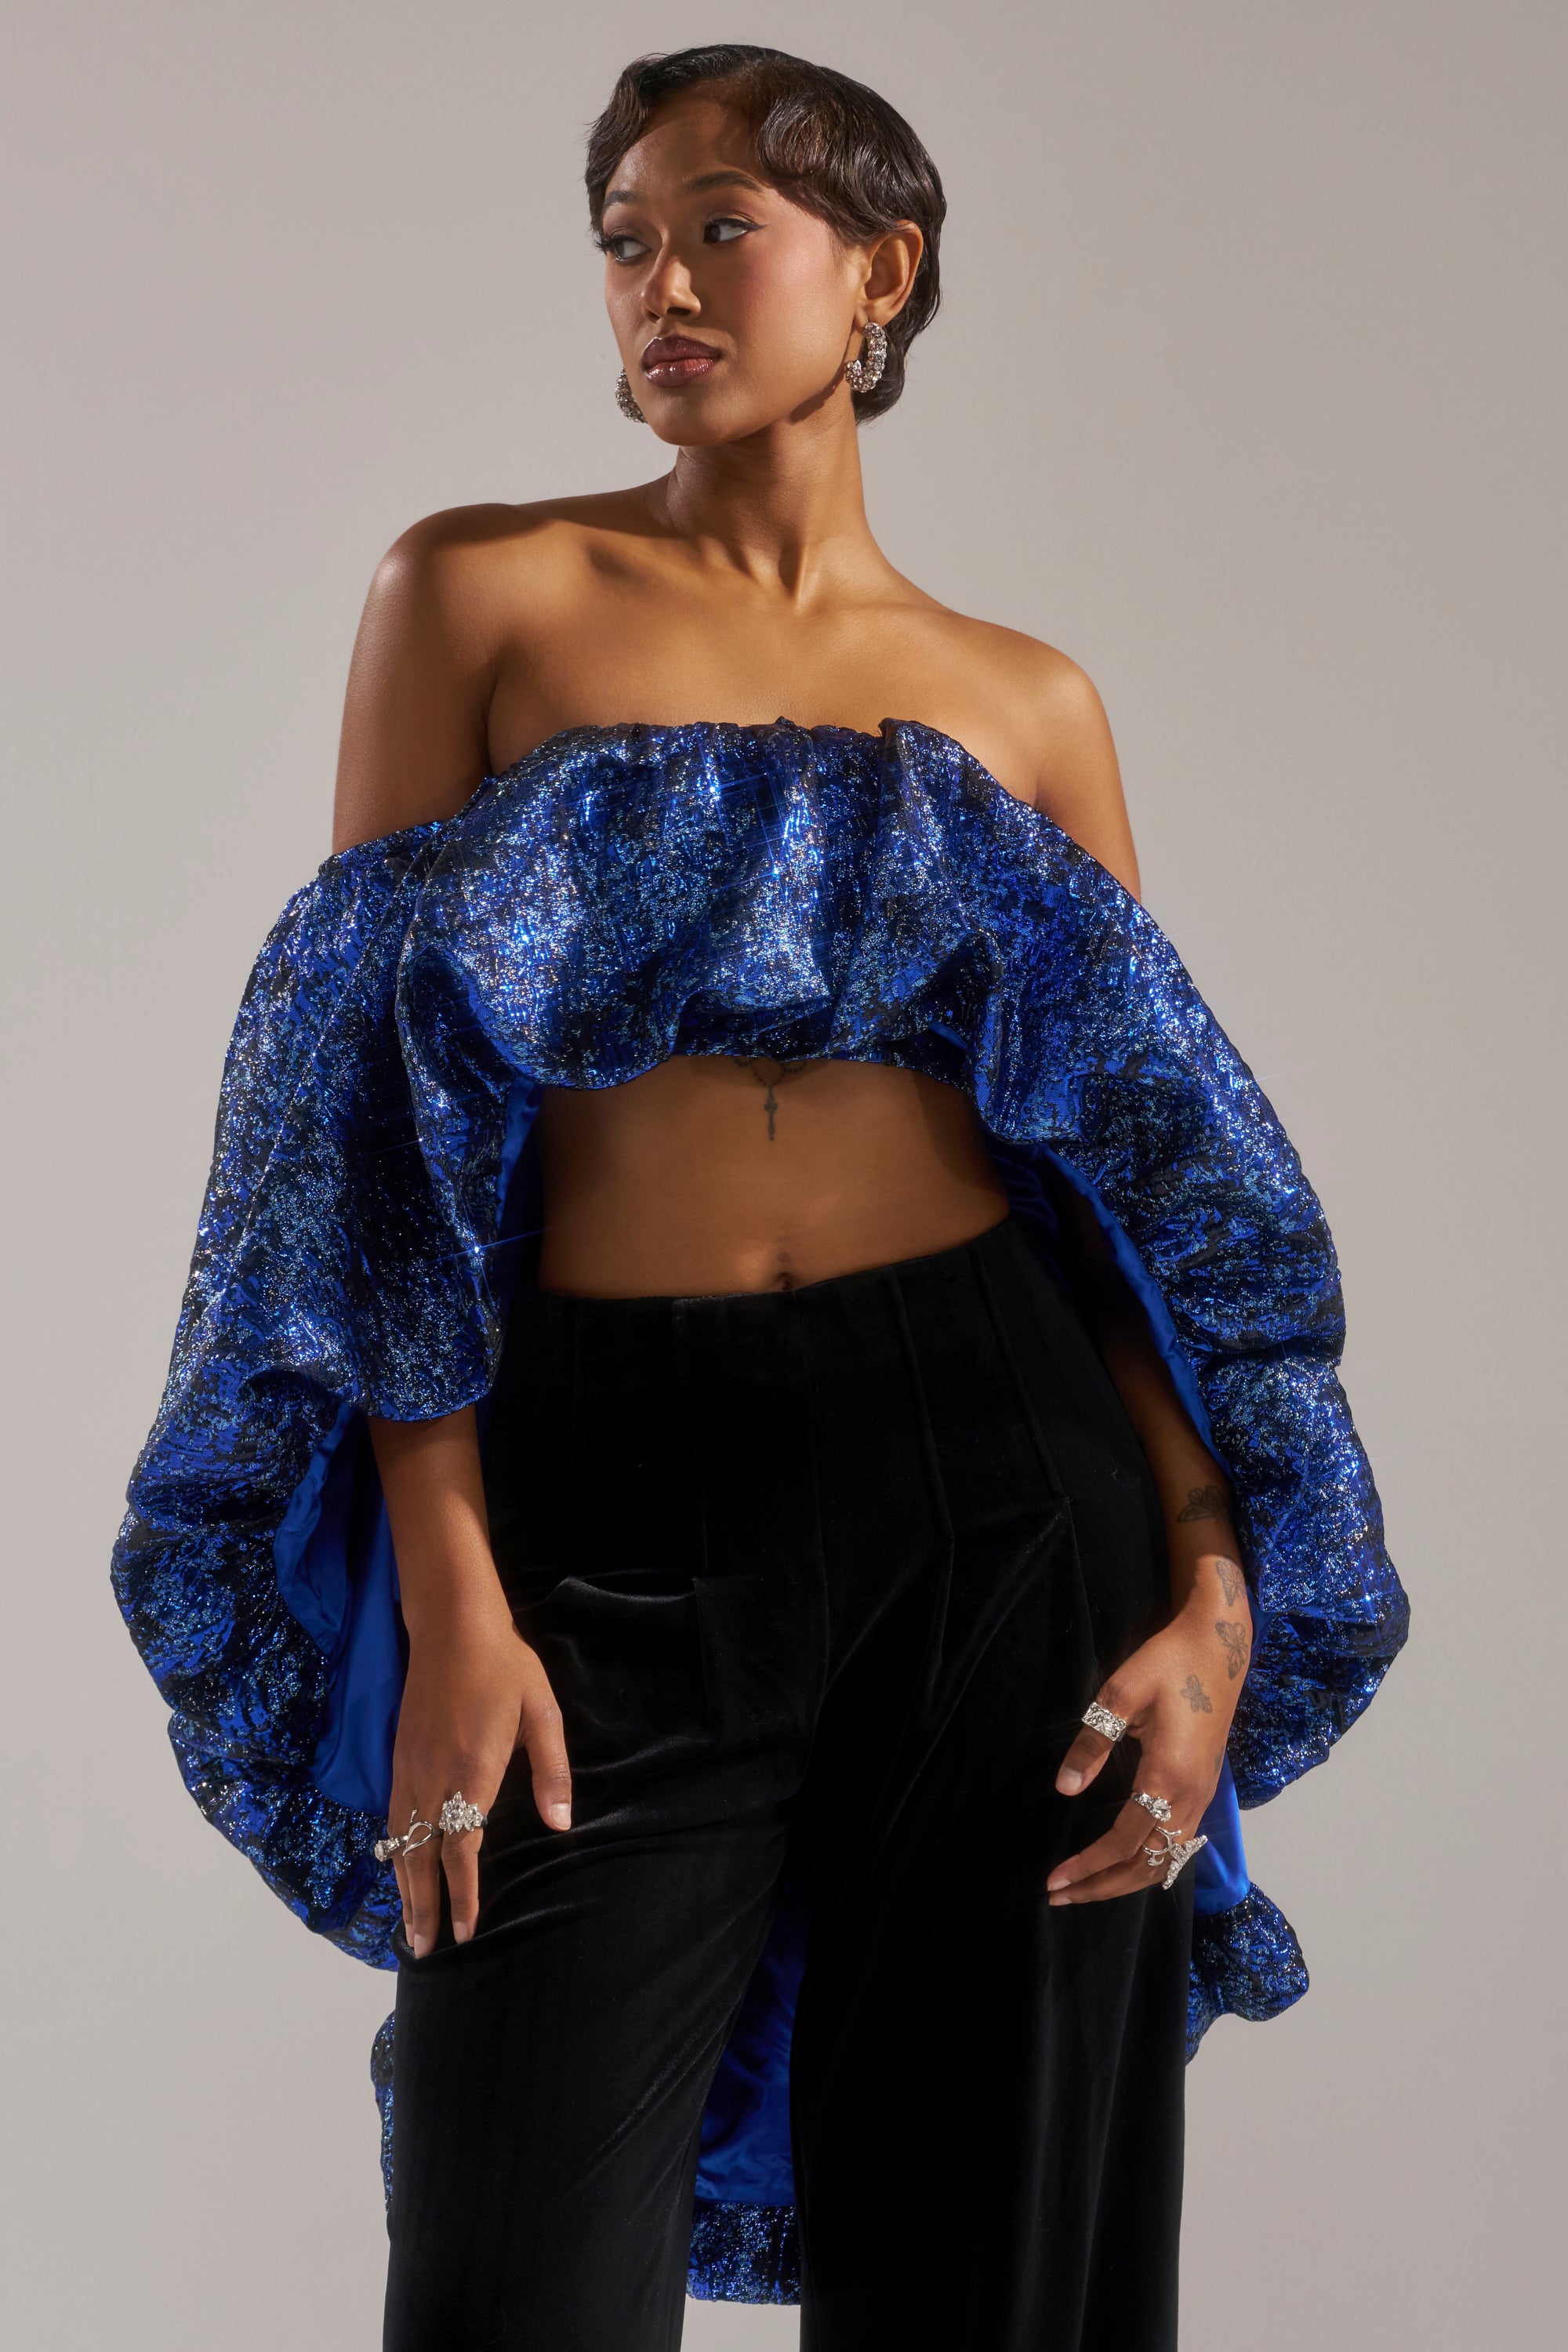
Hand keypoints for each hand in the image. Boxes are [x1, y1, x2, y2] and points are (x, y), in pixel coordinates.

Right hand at [386, 1586, 570, 1956]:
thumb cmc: (505, 1666)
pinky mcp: (399, 1755)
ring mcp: (410, 1766)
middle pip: (421, 1855)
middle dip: (423, 1906)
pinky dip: (392, 1850)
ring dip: (403, 1886)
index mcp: (472, 1770)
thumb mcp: (542, 1712)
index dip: (462, 1894)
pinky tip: (396, 1867)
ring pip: (400, 1840)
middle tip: (424, 1950)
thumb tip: (560, 1824)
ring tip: (408, 1926)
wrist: (452, 1625)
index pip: (461, 1848)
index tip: (463, 1931)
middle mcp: (433, 1776)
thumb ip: (552, 1769)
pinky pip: (391, 1815)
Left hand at [1046, 1554, 1250, 1905]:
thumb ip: (1093, 1743)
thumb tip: (1065, 1790)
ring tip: (1087, 1888)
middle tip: (1059, 1896)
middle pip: (1148, 1864)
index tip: (1053, 1880)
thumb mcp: (1121, 1693)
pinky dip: (1152, 1865)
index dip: (1088, 1866)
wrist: (1220, 1644)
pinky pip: (1179, 1844)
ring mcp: (1203, 1794)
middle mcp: (1191, 1796)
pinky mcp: (1205, 1787)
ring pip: (1167, 1860)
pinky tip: (1127, 1864)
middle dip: (1103, 1886)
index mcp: (1168, 1775)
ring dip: (1126, 1880)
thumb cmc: (1168, 1662)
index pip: (1124, 1841)